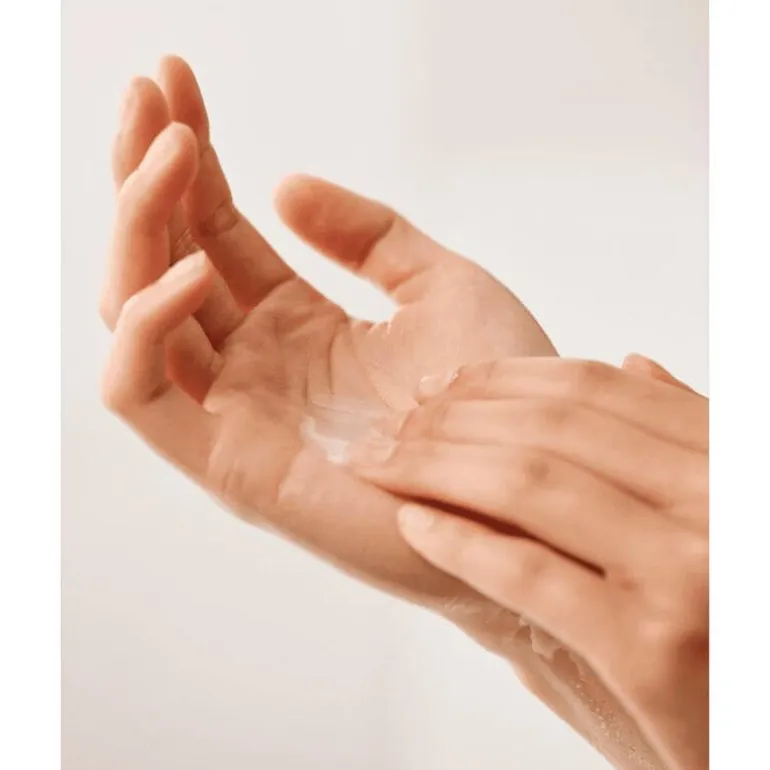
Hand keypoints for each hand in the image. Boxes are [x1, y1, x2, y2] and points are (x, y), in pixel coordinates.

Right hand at [99, 58, 554, 633]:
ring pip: (136, 315)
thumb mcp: (440, 284)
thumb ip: (368, 234)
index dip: (192, 157)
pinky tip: (189, 268)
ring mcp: (237, 415)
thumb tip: (284, 182)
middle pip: (164, 262)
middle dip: (145, 174)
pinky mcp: (230, 467)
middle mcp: (254, 367)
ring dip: (136, 228)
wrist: (531, 481)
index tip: (179, 78)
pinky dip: (143, 327)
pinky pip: (141, 393)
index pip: (215, 233)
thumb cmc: (500, 394)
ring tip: (164, 151)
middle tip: (148, 91)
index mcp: (296, 328)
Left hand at [351, 355, 707, 769]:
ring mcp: (688, 573)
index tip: (442, 384)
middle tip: (396, 423)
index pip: (594, 388)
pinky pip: (528, 573)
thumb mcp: (733, 510)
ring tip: (384, 464)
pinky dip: (458, 540)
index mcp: (729, 460)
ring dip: (435, 466)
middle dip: (453, 417)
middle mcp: (715, 500)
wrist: (761, 726)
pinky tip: (414, 523)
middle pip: (550, 426)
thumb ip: (687, 441)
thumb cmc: (737, 622)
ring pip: (528, 484)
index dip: (501, 378)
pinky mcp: (652, 651)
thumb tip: (635, 363)